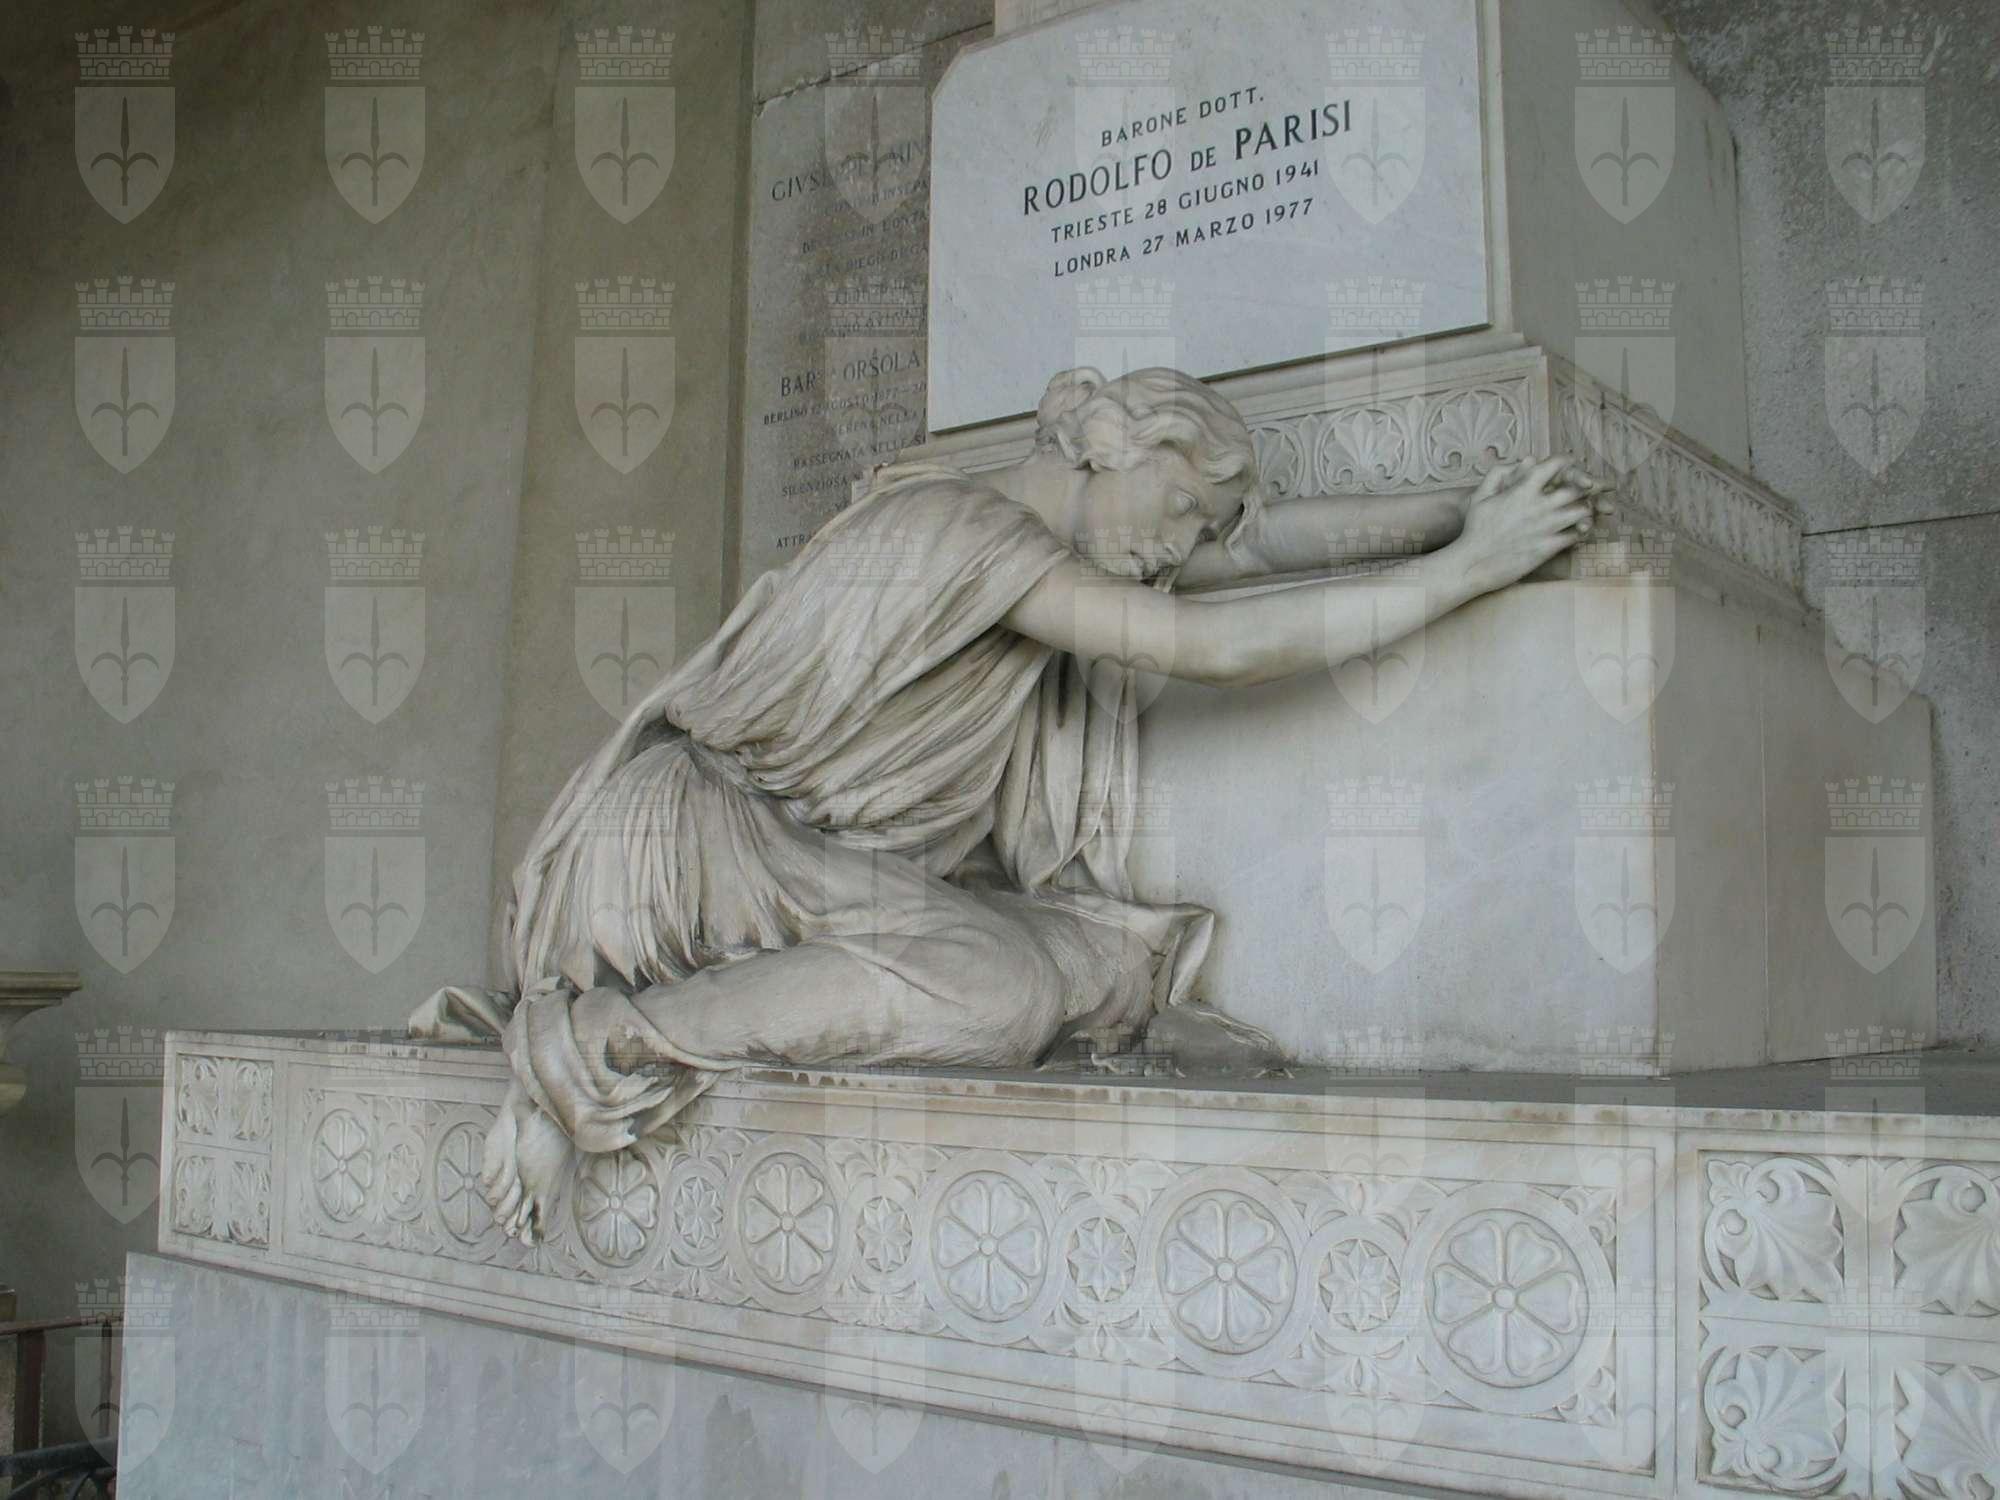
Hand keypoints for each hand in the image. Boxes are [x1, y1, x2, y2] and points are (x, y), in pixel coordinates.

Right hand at [1448, 456, 1613, 596]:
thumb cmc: (1474, 530)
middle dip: (1587, 486)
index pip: (1556, 466)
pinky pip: (1576, 535)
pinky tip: (1576, 531)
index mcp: (1523, 490)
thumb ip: (1500, 473)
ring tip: (1582, 511)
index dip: (1567, 463)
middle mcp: (1538, 506)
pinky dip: (1580, 531)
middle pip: (1578, 488)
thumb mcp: (1480, 497)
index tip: (1570, 466)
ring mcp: (1546, 528)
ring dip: (1585, 510)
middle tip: (1591, 488)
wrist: (1473, 564)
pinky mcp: (1548, 548)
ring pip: (1582, 511)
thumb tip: (1525, 460)